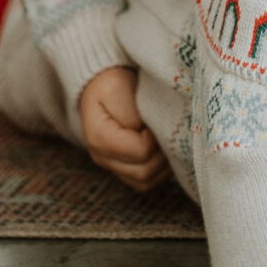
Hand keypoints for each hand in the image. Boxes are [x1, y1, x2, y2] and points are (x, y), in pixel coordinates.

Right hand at [78, 67, 168, 192]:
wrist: (103, 85)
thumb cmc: (113, 83)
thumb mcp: (118, 87)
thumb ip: (132, 111)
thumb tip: (151, 131)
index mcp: (99, 138)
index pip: (141, 151)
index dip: (156, 136)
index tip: (157, 118)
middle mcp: (102, 158)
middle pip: (144, 172)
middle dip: (162, 153)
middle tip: (166, 130)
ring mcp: (111, 167)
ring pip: (146, 181)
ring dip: (163, 164)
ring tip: (165, 139)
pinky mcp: (122, 170)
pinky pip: (145, 183)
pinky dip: (159, 171)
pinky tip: (162, 149)